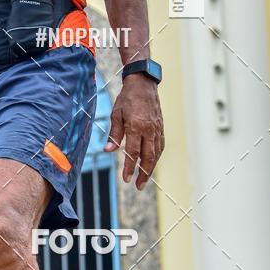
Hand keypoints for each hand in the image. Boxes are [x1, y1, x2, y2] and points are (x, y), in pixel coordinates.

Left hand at [104, 73, 163, 188]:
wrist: (143, 84)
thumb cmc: (127, 98)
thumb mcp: (116, 114)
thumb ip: (114, 134)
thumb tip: (108, 151)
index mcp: (136, 126)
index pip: (133, 152)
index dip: (129, 167)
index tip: (126, 179)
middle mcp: (149, 130)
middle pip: (148, 157)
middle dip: (143, 174)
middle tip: (138, 185)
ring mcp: (157, 129)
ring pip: (156, 154)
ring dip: (151, 168)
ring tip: (144, 178)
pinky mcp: (161, 127)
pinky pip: (160, 146)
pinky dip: (156, 156)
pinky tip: (152, 162)